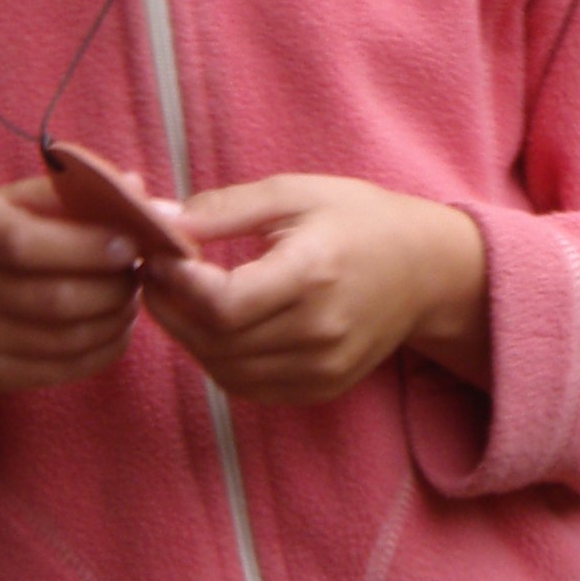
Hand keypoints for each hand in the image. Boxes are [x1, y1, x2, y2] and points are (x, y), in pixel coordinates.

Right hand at [0, 173, 141, 396]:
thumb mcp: (8, 203)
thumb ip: (71, 194)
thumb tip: (141, 191)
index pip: (28, 244)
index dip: (88, 246)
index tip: (130, 243)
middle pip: (57, 299)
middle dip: (115, 286)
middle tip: (140, 271)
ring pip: (68, 339)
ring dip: (116, 318)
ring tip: (130, 296)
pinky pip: (64, 369)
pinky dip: (104, 349)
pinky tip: (116, 327)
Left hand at [142, 174, 488, 403]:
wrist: (425, 268)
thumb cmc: (358, 219)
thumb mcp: (294, 193)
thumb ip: (225, 208)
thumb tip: (162, 222)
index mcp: (312, 273)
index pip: (224, 304)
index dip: (177, 285)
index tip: (159, 257)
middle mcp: (320, 330)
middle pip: (217, 341)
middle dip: (170, 310)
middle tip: (154, 277)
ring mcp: (324, 366)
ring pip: (225, 371)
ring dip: (189, 339)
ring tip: (179, 300)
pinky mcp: (323, 386)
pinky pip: (249, 387)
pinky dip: (219, 361)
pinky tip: (214, 327)